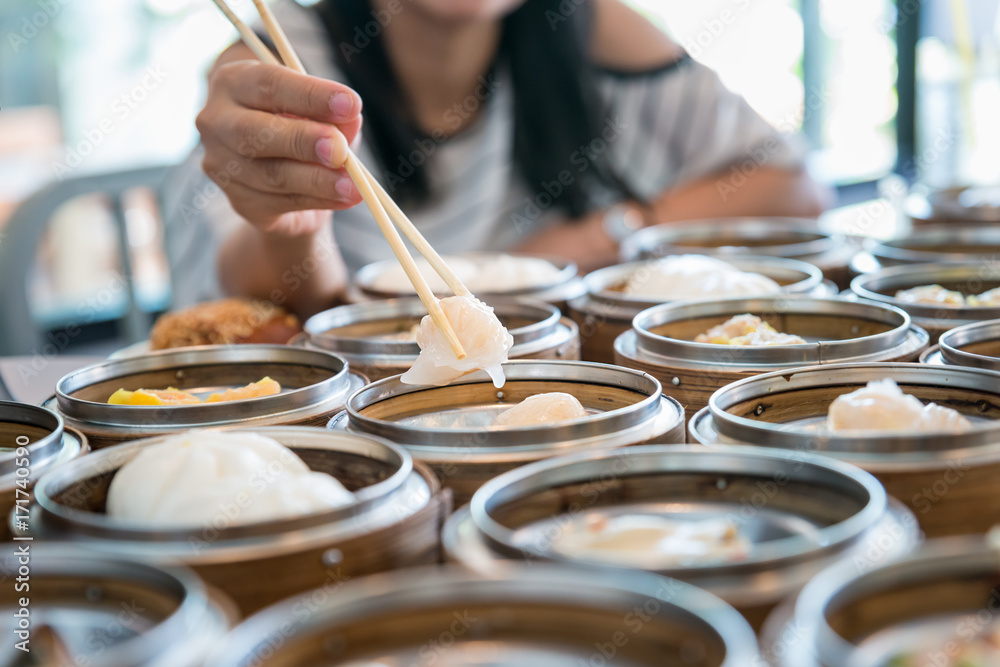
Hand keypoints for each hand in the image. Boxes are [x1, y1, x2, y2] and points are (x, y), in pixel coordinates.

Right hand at [196, 55, 364, 235]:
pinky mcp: (240, 201)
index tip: (351, 104)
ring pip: (271, 175)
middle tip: (339, 150)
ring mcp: (223, 165)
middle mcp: (217, 122)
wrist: (279, 166)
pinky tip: (345, 198)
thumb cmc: (299, 122)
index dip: (311, 95)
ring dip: (318, 180)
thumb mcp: (318, 109)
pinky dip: (319, 200)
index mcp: (233, 82)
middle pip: (254, 133)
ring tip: (354, 185)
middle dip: (302, 141)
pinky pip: (282, 203)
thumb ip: (333, 114)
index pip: (269, 84)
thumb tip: (351, 120)